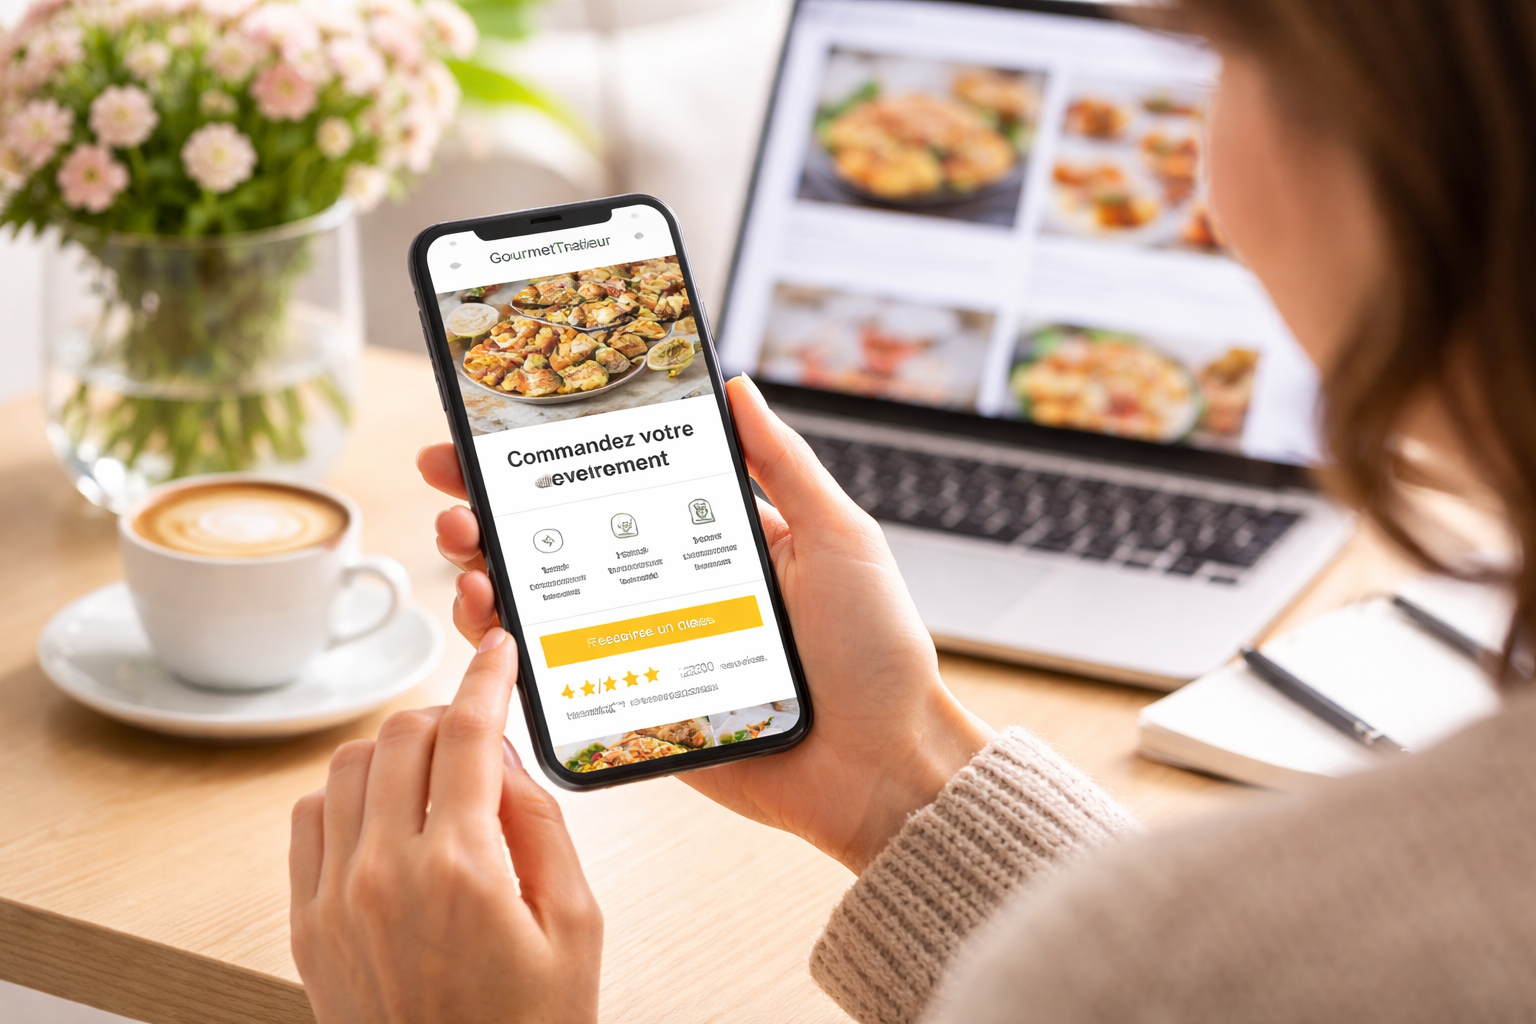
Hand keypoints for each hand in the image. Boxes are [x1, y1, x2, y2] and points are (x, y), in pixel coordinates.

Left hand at [289, 629, 602, 1023]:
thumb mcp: (574, 920)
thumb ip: (538, 820)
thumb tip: (500, 752)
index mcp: (461, 869)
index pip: (466, 734)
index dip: (486, 678)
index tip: (497, 654)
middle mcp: (384, 875)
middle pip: (403, 736)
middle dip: (448, 715)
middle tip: (481, 732)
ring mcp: (334, 900)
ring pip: (347, 766)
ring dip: (395, 750)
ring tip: (435, 776)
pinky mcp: (306, 924)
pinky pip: (308, 818)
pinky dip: (346, 794)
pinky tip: (386, 814)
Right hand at [417, 377, 992, 872]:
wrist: (884, 766)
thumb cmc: (877, 653)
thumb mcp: (840, 537)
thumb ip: (785, 464)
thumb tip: (736, 386)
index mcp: (711, 542)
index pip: (617, 488)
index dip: (555, 457)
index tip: (497, 426)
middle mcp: (667, 591)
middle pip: (560, 540)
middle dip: (492, 504)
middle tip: (450, 478)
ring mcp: (643, 650)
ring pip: (543, 605)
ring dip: (486, 567)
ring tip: (464, 546)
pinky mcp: (633, 708)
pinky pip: (555, 677)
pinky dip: (507, 646)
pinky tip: (489, 616)